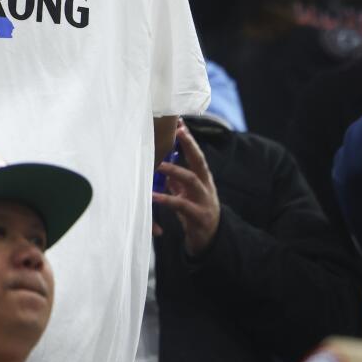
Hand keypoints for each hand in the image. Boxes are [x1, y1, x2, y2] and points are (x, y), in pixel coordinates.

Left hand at [152, 120, 220, 256]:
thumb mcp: (185, 193)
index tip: (180, 122)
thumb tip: (163, 162)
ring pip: (191, 180)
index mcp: (203, 178)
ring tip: (159, 165)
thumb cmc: (194, 212)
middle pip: (199, 161)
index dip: (189, 139)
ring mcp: (204, 200)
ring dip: (174, 171)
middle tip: (178, 131)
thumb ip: (176, 179)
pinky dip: (165, 199)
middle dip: (189, 145)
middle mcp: (206, 186)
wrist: (209, 239)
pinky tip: (152, 196)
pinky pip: (181, 205)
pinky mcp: (198, 216)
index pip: (196, 154)